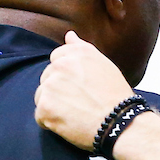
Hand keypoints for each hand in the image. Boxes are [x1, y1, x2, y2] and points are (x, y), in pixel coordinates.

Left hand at [35, 31, 135, 150]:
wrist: (119, 122)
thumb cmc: (115, 96)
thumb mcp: (104, 64)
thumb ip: (82, 48)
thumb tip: (69, 35)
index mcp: (75, 53)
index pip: (56, 59)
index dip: (67, 76)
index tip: (78, 87)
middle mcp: (61, 65)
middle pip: (46, 78)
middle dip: (58, 90)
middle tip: (79, 103)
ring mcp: (51, 86)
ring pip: (41, 96)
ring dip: (53, 106)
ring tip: (75, 114)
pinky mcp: (45, 106)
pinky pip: (40, 116)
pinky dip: (51, 123)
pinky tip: (69, 124)